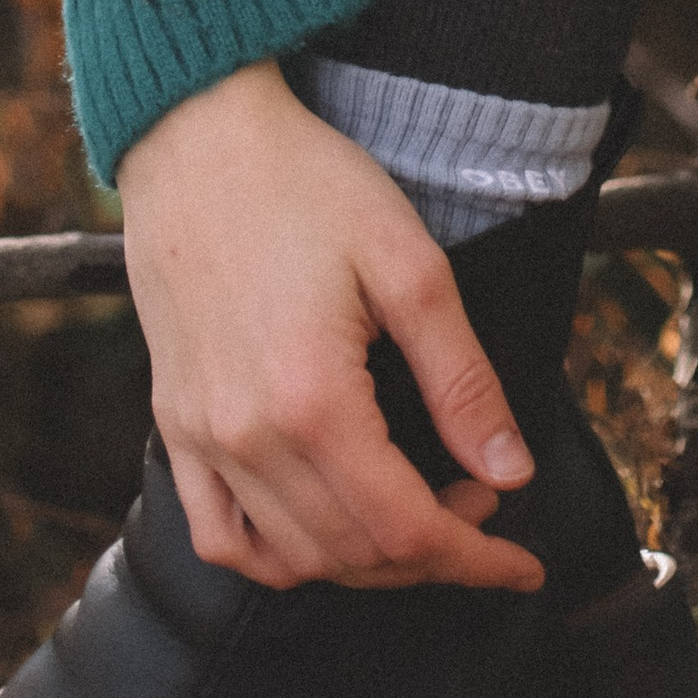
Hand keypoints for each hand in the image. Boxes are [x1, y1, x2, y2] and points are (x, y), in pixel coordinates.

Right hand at [118, 60, 543, 595]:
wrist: (197, 133)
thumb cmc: (303, 180)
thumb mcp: (409, 263)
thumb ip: (461, 378)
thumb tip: (508, 470)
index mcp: (312, 401)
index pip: (407, 530)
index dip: (476, 558)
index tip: (523, 564)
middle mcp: (247, 435)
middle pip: (354, 554)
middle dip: (433, 553)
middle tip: (479, 503)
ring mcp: (201, 434)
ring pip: (292, 557)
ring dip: (365, 559)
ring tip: (413, 508)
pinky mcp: (174, 419)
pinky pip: (218, 535)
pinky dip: (274, 556)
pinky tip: (318, 528)